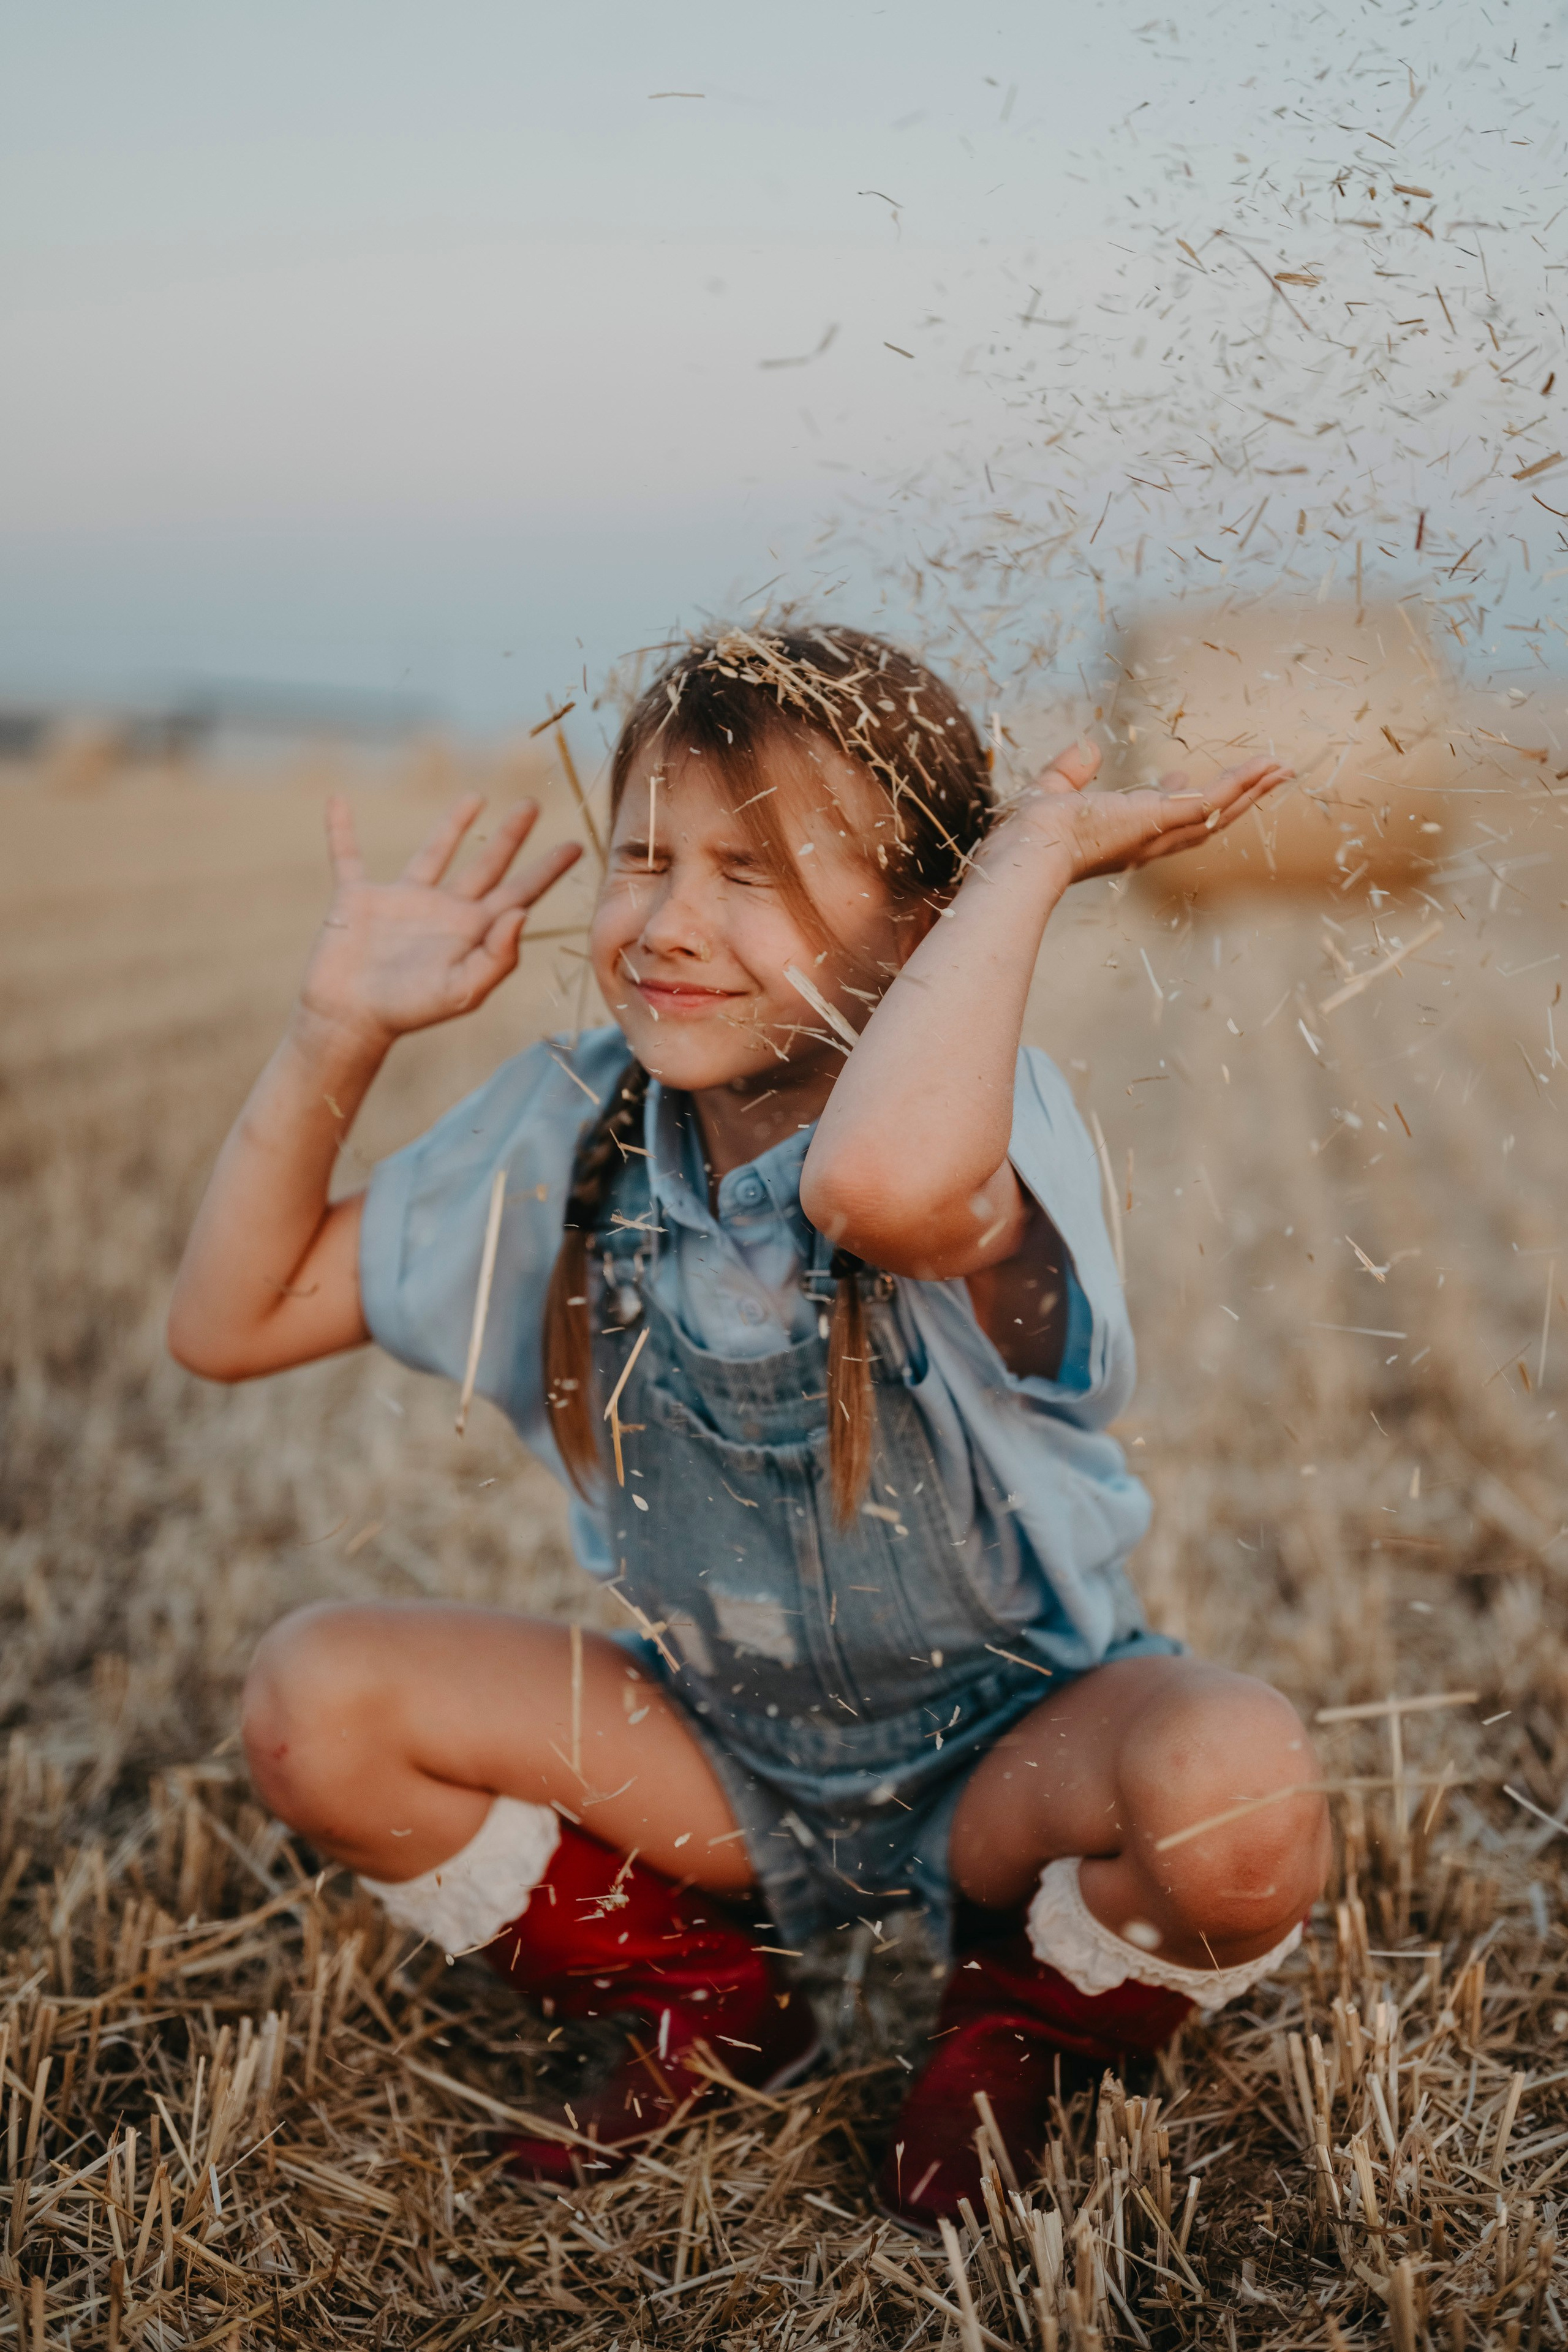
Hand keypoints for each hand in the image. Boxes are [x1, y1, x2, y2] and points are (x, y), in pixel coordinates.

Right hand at [298, 795, 581, 1050]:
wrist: (349, 1019)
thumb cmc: (408, 1010)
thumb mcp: (463, 990)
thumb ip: (498, 956)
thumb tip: (522, 912)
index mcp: (472, 932)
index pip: (518, 893)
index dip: (546, 870)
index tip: (576, 845)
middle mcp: (443, 911)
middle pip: (486, 865)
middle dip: (511, 836)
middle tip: (533, 805)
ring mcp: (401, 901)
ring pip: (434, 852)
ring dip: (453, 823)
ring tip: (477, 796)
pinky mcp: (358, 898)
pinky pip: (347, 855)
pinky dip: (340, 830)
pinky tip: (338, 801)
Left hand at [1004, 742, 1290, 885]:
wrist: (1027, 849)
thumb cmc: (1030, 832)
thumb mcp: (1053, 789)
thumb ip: (1071, 770)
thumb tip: (1087, 748)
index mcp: (1122, 835)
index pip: (1157, 818)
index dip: (1173, 796)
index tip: (1179, 776)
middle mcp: (1147, 840)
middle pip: (1202, 820)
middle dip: (1233, 799)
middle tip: (1260, 778)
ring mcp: (1159, 832)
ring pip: (1217, 811)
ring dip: (1250, 789)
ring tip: (1279, 770)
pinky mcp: (1163, 820)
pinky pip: (1212, 800)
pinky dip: (1241, 783)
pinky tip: (1265, 766)